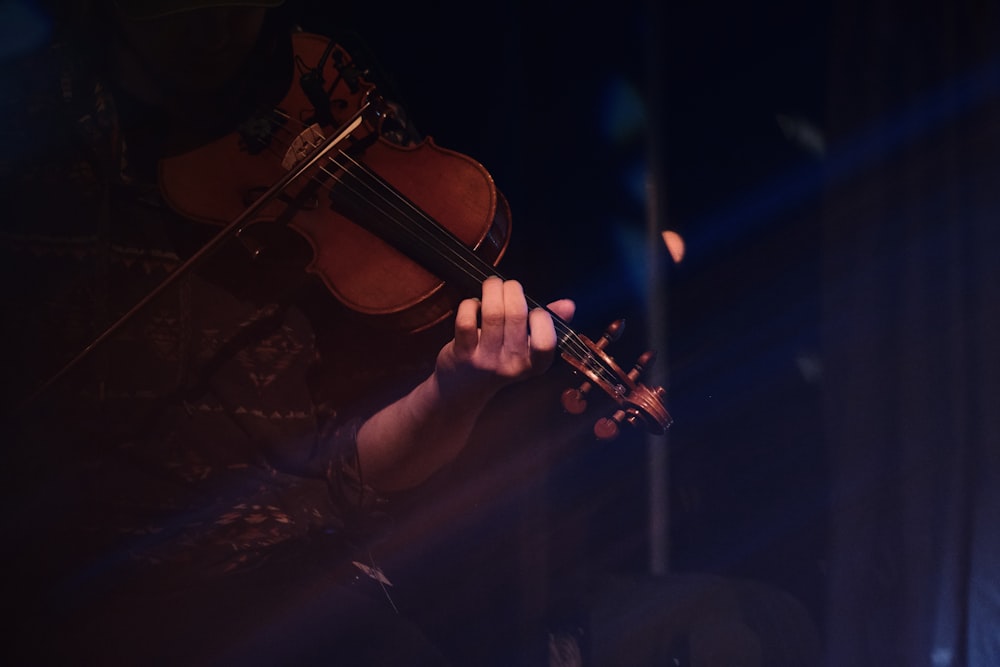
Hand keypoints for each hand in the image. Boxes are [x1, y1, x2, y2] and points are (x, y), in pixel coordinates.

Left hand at [434, 276, 575, 398]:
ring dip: (492, 290)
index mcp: (535, 364)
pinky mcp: (463, 354)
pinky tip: (473, 305)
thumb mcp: (528, 349)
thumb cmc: (500, 360)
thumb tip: (568, 305)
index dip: (541, 317)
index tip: (533, 310)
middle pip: (516, 315)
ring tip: (492, 285)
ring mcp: (487, 360)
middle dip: (512, 289)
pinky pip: (467, 320)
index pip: (546, 340)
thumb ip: (549, 324)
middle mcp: (512, 364)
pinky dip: (469, 305)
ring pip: (492, 313)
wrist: (464, 390)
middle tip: (507, 285)